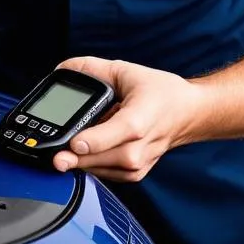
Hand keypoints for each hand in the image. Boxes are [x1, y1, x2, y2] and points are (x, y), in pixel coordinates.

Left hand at [51, 57, 206, 182]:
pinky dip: (91, 164)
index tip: (75, 143)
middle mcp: (141, 146)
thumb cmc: (162, 93)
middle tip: (55, 157)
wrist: (188, 114)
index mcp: (140, 118)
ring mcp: (139, 164)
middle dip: (76, 158)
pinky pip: (105, 174)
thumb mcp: (126, 71)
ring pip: (101, 170)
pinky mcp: (135, 174)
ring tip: (67, 150)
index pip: (117, 133)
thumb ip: (92, 69)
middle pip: (103, 157)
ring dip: (80, 162)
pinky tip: (85, 152)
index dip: (94, 140)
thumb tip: (64, 69)